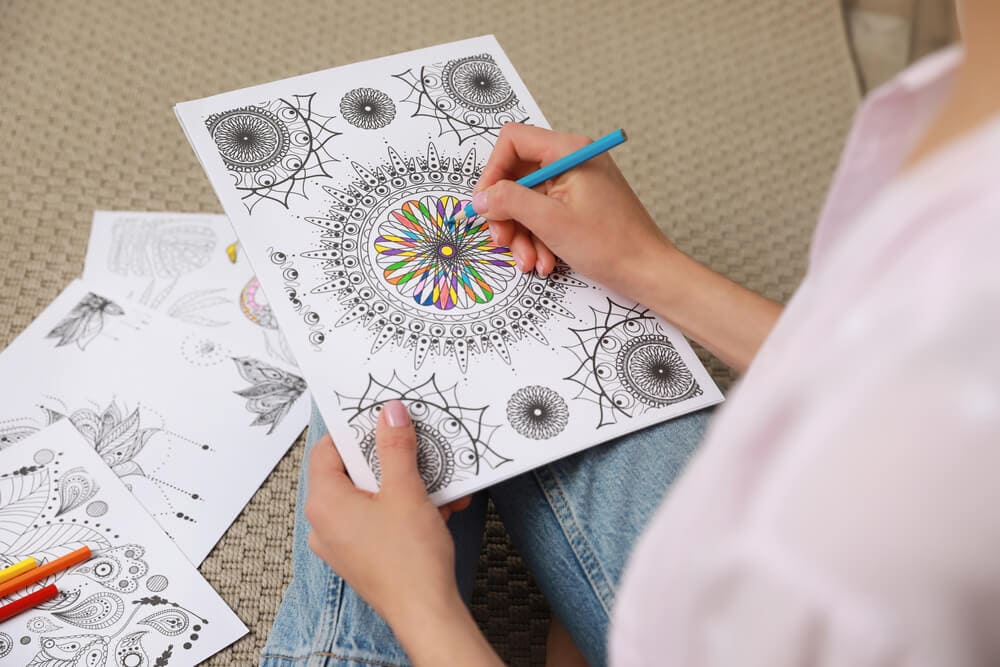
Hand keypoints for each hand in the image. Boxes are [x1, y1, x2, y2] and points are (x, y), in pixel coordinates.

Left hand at [304, 401, 500, 665]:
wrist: (426, 612)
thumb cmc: (409, 560)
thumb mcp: (406, 490)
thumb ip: (395, 447)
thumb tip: (389, 414)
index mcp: (325, 503)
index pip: (327, 450)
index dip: (354, 431)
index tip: (380, 420)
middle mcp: (325, 523)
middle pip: (351, 472)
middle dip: (389, 459)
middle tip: (412, 448)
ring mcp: (342, 542)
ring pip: (370, 496)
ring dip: (404, 484)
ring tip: (434, 481)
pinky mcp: (362, 555)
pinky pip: (378, 518)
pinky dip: (404, 508)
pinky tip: (437, 506)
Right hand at [474, 123, 679, 301]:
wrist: (647, 272)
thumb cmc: (611, 244)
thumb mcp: (550, 221)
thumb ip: (509, 202)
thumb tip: (480, 198)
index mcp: (568, 151)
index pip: (513, 141)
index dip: (493, 172)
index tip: (485, 205)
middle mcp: (571, 161)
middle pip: (516, 175)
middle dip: (506, 213)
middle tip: (502, 241)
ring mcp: (575, 184)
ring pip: (527, 201)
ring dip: (521, 234)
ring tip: (530, 261)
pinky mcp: (577, 206)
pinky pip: (543, 216)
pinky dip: (538, 239)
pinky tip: (544, 261)